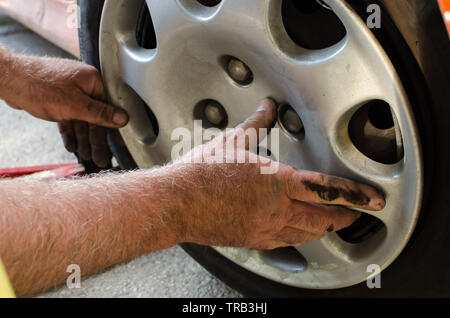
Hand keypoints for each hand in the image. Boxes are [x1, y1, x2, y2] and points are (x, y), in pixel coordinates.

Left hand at [2, 52, 128, 166]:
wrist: (9, 79)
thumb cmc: (38, 85)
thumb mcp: (74, 105)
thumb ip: (100, 114)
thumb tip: (123, 118)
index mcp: (93, 81)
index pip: (110, 109)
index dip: (113, 130)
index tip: (116, 146)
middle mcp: (85, 85)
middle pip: (96, 117)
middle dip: (96, 140)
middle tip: (100, 157)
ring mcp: (71, 92)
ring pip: (82, 120)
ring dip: (83, 139)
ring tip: (86, 155)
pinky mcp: (59, 99)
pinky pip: (70, 118)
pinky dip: (70, 131)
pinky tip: (72, 145)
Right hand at [165, 99, 384, 248]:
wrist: (178, 202)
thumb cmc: (202, 174)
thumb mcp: (233, 141)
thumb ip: (256, 123)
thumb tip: (267, 107)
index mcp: (276, 182)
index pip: (327, 189)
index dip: (355, 195)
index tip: (373, 200)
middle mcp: (276, 209)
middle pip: (322, 219)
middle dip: (344, 217)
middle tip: (355, 214)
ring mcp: (264, 228)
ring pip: (306, 234)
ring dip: (323, 229)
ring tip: (330, 224)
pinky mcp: (252, 240)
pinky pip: (284, 243)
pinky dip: (298, 238)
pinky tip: (297, 234)